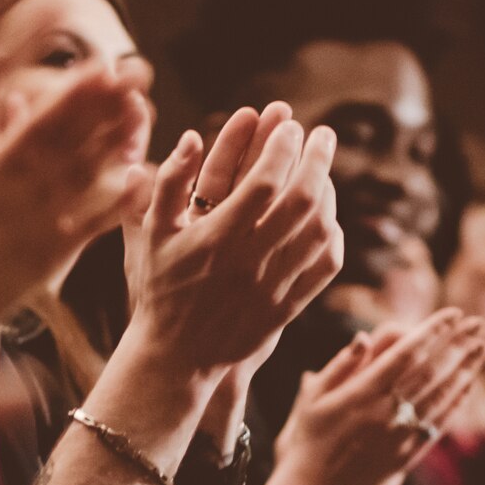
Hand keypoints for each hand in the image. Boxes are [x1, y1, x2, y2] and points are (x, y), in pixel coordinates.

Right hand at [0, 57, 154, 349]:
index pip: (35, 127)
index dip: (69, 97)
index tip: (98, 68)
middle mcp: (15, 197)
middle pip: (68, 145)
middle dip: (102, 108)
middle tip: (135, 76)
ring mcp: (36, 228)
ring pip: (84, 179)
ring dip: (114, 145)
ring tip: (143, 112)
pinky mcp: (50, 258)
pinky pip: (90, 226)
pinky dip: (116, 203)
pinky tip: (142, 178)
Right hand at [121, 110, 343, 379]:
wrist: (177, 358)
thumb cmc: (160, 291)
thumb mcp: (150, 235)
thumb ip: (167, 183)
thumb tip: (191, 136)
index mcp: (216, 240)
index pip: (263, 183)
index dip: (282, 148)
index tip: (291, 126)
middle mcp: (249, 262)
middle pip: (301, 201)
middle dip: (318, 159)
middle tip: (323, 133)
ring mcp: (273, 286)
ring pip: (319, 231)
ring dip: (329, 193)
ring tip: (324, 171)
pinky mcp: (288, 308)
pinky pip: (325, 266)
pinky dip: (334, 236)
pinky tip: (328, 217)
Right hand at [274, 309, 484, 484]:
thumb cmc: (310, 438)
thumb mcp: (313, 398)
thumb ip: (339, 367)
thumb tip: (364, 338)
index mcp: (362, 393)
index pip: (406, 354)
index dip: (432, 331)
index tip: (453, 313)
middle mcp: (386, 412)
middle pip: (430, 371)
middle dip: (456, 344)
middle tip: (478, 323)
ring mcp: (399, 435)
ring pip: (439, 397)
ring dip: (464, 370)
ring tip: (481, 348)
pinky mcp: (407, 456)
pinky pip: (437, 424)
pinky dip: (455, 404)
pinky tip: (468, 386)